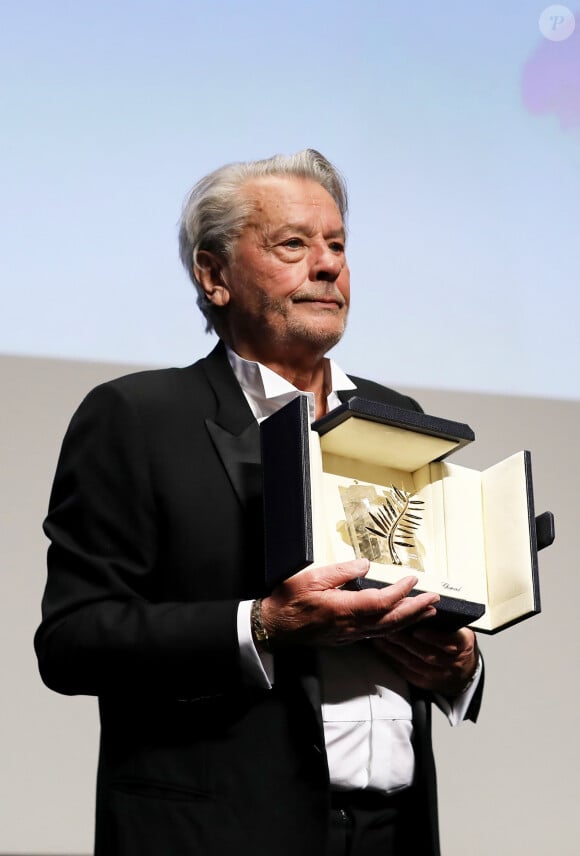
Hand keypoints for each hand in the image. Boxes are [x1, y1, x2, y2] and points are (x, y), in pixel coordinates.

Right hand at [260, 559, 438, 647]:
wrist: (275, 626)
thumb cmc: (289, 601)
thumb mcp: (312, 578)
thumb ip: (341, 571)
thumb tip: (365, 565)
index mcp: (344, 609)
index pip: (381, 603)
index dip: (401, 592)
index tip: (414, 580)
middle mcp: (351, 626)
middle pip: (391, 621)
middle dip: (416, 609)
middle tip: (434, 599)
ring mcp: (350, 635)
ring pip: (387, 630)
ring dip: (410, 620)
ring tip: (427, 611)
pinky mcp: (347, 638)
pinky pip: (377, 635)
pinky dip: (395, 627)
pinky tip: (402, 622)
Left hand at [373, 626, 478, 695]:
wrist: (463, 669)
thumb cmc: (457, 642)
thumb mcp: (460, 627)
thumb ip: (444, 619)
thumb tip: (422, 603)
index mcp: (462, 644)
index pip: (449, 641)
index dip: (432, 637)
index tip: (418, 629)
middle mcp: (451, 662)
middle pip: (427, 654)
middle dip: (406, 641)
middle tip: (390, 629)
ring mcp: (438, 674)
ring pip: (414, 663)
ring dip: (395, 650)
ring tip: (382, 637)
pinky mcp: (425, 681)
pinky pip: (406, 671)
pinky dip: (393, 660)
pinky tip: (383, 650)